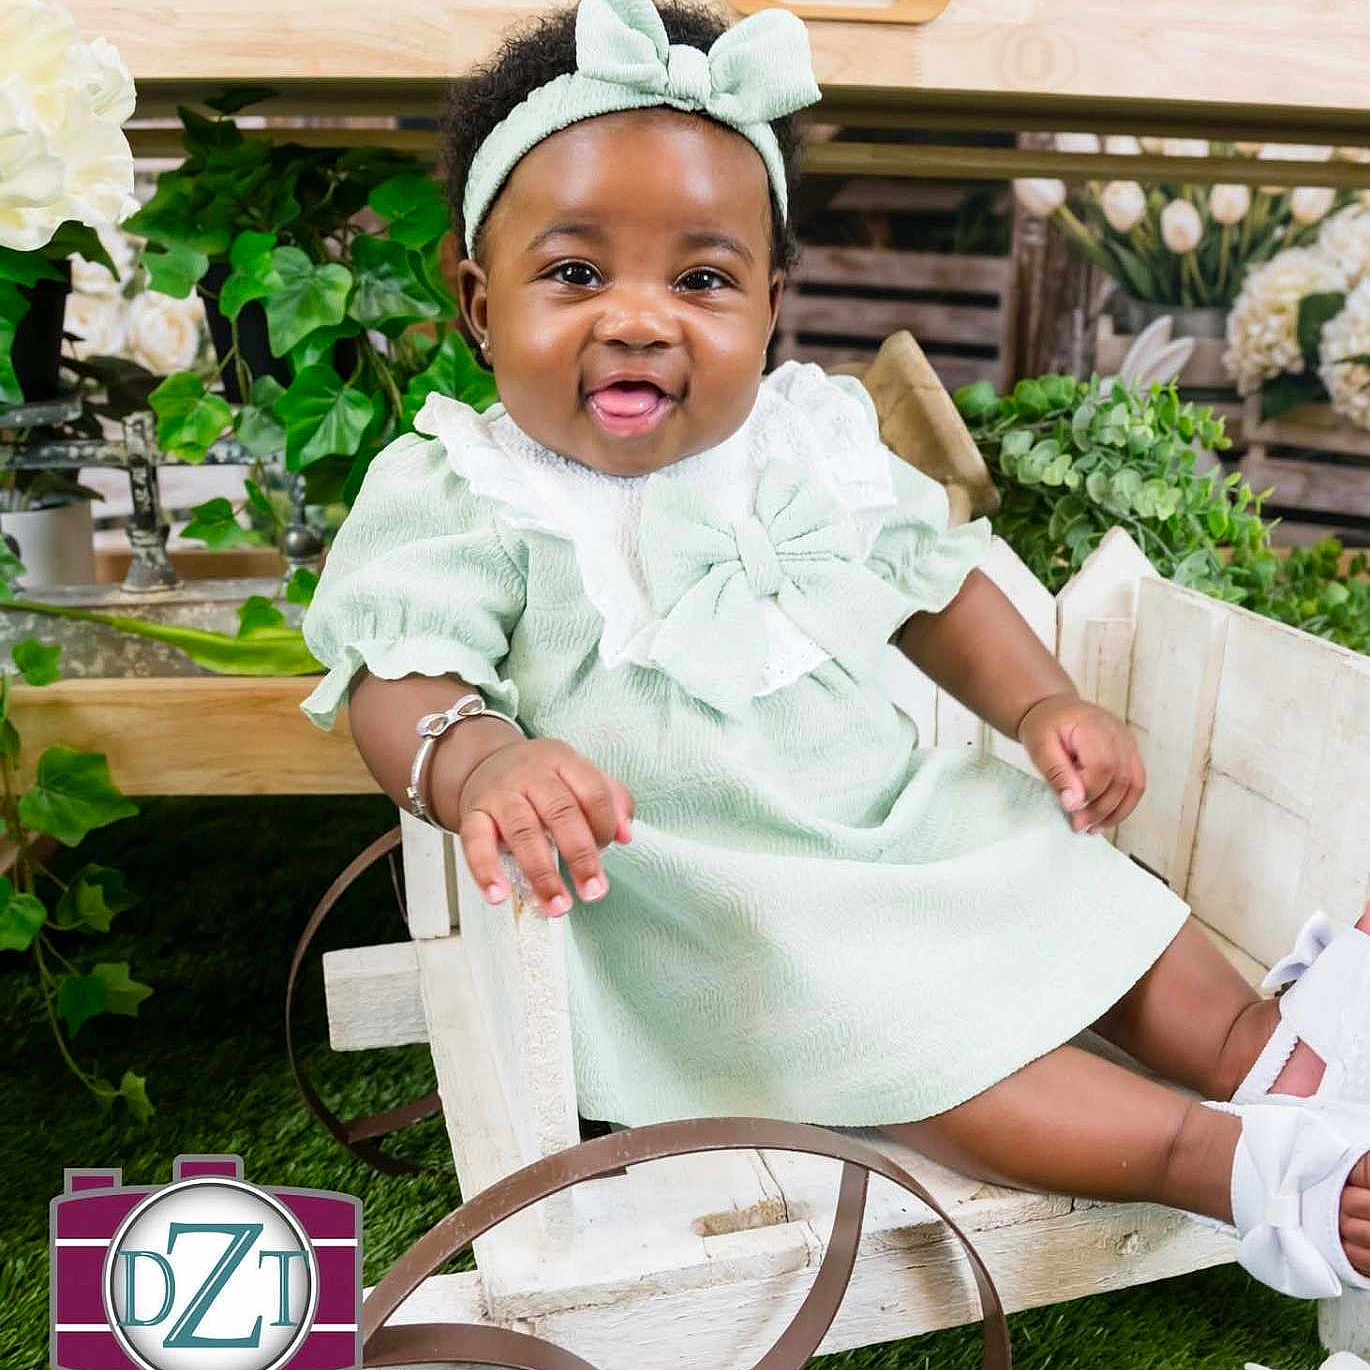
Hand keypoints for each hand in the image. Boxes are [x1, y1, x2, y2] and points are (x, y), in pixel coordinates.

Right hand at [454, 737, 634, 917]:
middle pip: (560, 812)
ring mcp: (500, 794)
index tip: (607, 852)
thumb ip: (610, 800)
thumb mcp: (577, 776)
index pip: (592, 792)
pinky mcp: (473, 813)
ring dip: (541, 873)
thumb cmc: (541, 779)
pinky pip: (475, 842)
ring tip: (556, 905)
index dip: (604, 825)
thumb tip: (626, 835)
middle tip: (592, 891)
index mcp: (563, 762)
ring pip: (522, 831)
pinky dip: (485, 870)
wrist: (484, 763)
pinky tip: (498, 895)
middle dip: (581, 856)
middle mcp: (531, 774)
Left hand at [1016, 691, 1145, 833]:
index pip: (1102, 766)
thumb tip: (1073, 803)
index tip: (1069, 809)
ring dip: (1116, 812)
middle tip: (1077, 825)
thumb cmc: (1045, 725)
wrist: (1055, 709)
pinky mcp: (1130, 753)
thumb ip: (1056, 773)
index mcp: (1094, 726)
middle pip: (1120, 778)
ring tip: (1093, 829)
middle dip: (1100, 808)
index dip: (1089, 792)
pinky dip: (1124, 805)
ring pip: (1134, 784)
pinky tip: (1105, 819)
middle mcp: (1118, 733)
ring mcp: (1128, 743)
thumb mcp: (1039, 746)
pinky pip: (1136, 783)